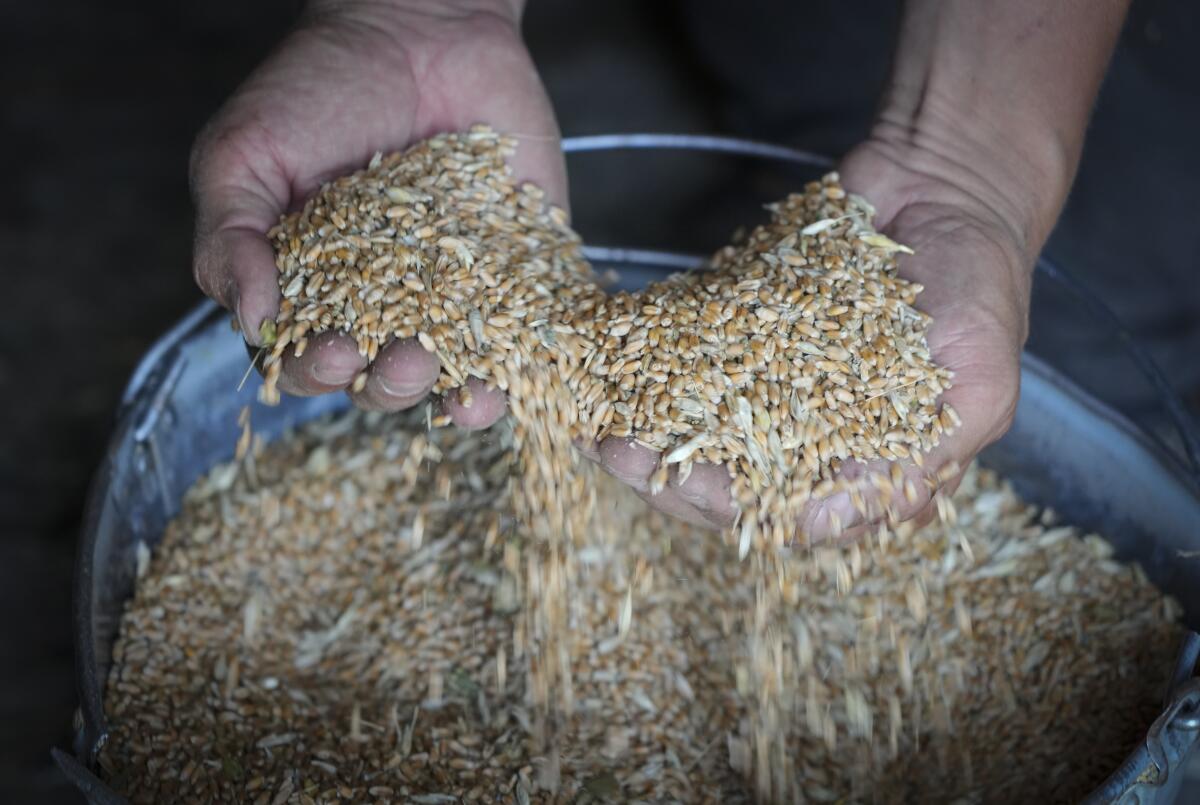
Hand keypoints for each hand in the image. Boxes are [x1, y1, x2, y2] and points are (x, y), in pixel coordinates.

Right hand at [191, 0, 562, 425]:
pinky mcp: (519, 273)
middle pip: (380, 382)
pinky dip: (521, 367)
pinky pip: (523, 338)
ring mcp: (455, 295)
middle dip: (387, 385)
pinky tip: (515, 380)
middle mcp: (385, 306)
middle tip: (400, 358)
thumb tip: (253, 321)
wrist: (416, 27)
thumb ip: (230, 238)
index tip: (328, 348)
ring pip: (453, 374)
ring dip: (451, 394)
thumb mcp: (244, 155)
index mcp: (313, 292)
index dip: (313, 372)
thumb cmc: (316, 88)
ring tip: (454, 380)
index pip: (306, 363)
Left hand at [595, 134, 1034, 537]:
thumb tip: (842, 520)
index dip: (726, 505)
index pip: (785, 513)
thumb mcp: (979, 377)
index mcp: (868, 469)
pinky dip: (646, 377)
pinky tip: (602, 376)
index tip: (676, 481)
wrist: (941, 188)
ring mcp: (774, 394)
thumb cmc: (977, 283)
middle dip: (665, 473)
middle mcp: (814, 443)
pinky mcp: (746, 346)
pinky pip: (688, 371)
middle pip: (727, 482)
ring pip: (695, 433)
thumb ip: (922, 453)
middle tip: (612, 451)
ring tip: (590, 421)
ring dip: (642, 434)